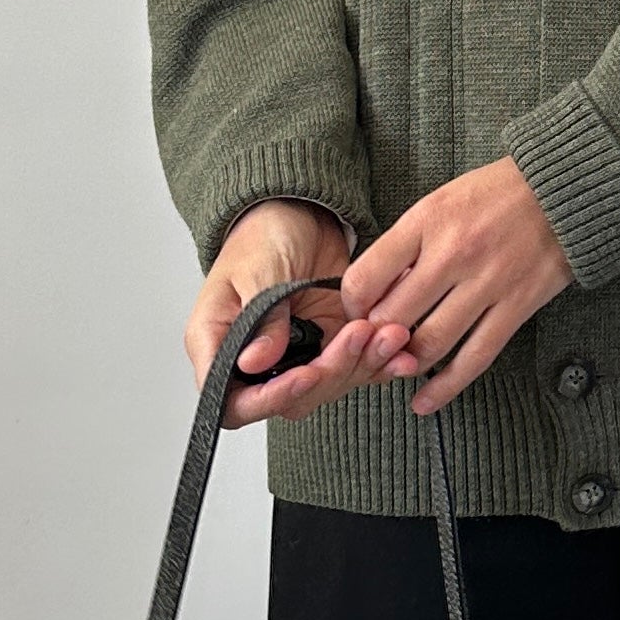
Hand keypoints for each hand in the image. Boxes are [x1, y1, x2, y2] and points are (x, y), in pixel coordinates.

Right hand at [185, 200, 418, 429]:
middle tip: (356, 337)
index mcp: (220, 344)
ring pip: (328, 387)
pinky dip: (379, 362)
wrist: (298, 217)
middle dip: (329, 375)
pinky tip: (399, 349)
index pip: (233, 402)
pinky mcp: (329, 349)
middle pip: (288, 400)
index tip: (305, 376)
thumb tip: (253, 362)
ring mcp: (296, 358)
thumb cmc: (262, 237)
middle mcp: (256, 361)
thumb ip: (259, 319)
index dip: (267, 400)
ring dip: (361, 364)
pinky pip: (354, 370)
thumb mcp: (257, 271)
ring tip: (387, 332)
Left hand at [339, 156, 573, 416]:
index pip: (365, 278)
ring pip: (430, 344)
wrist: (563, 193)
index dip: (352, 305)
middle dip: (377, 338)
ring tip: (400, 365)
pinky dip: (445, 386)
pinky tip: (425, 401)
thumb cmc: (495, 195)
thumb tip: (375, 292)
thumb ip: (406, 245)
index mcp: (427, 222)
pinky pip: (474, 358)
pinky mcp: (515, 306)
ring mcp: (486, 283)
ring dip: (407, 362)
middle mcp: (453, 254)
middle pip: (393, 318)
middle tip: (377, 343)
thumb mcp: (439, 202)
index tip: (358, 312)